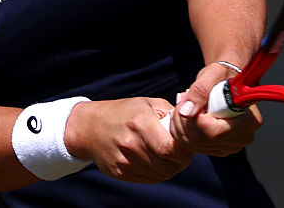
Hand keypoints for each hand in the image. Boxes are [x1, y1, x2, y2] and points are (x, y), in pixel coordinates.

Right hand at [65, 98, 192, 182]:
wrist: (89, 128)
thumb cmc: (123, 112)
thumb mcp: (147, 104)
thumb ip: (171, 114)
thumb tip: (193, 124)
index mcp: (140, 124)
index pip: (171, 148)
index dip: (185, 149)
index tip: (187, 143)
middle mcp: (131, 144)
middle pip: (168, 165)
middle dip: (180, 160)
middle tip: (180, 150)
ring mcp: (124, 162)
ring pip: (160, 175)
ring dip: (169, 167)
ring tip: (167, 154)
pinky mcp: (120, 173)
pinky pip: (148, 179)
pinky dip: (156, 172)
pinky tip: (154, 159)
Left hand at [168, 62, 261, 155]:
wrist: (225, 81)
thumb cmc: (222, 75)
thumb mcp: (212, 75)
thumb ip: (199, 92)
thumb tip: (186, 113)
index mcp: (249, 121)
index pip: (214, 133)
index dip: (195, 119)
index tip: (188, 99)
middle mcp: (243, 138)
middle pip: (201, 141)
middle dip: (183, 120)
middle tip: (182, 98)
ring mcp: (231, 146)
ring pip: (192, 145)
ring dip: (180, 123)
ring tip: (184, 103)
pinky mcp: (218, 149)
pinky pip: (191, 146)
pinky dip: (181, 130)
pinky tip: (187, 113)